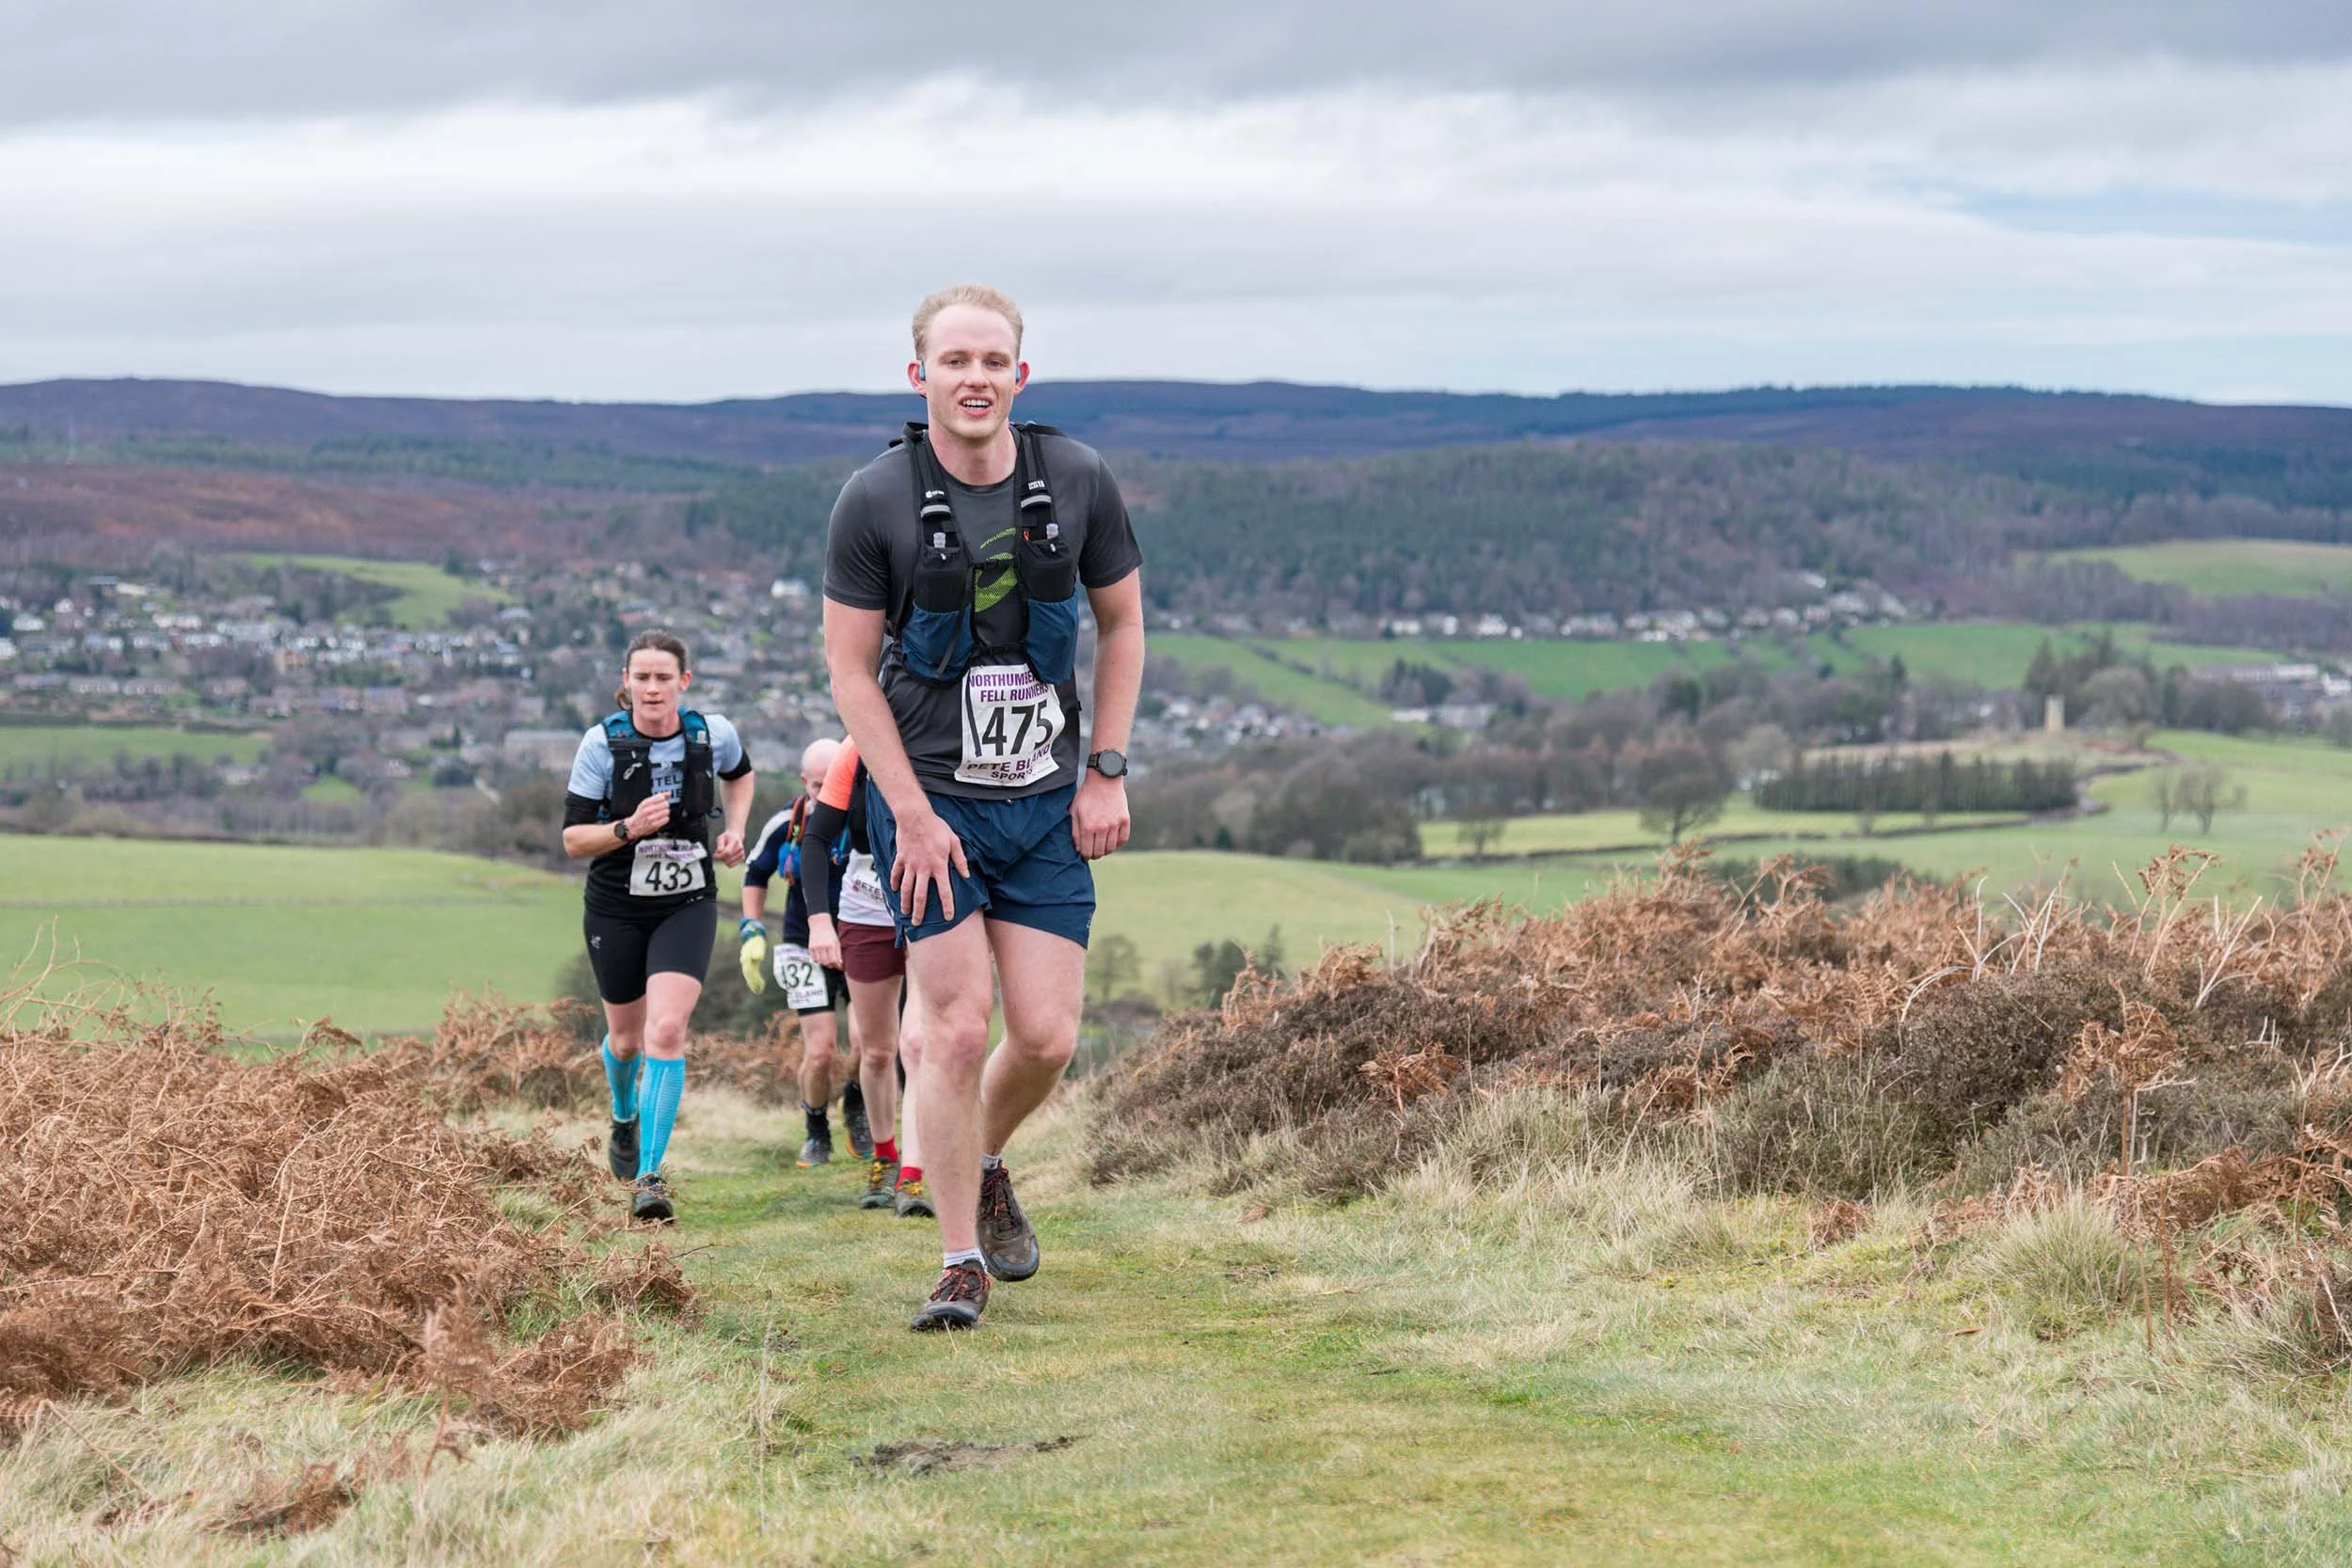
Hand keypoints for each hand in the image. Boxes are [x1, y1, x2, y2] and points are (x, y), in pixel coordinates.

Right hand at [626, 793, 671, 839]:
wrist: (634, 826)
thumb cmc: (641, 814)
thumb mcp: (646, 803)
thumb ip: (657, 797)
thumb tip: (669, 793)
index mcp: (645, 803)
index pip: (660, 797)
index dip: (663, 798)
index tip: (661, 801)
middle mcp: (647, 810)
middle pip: (665, 804)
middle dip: (665, 806)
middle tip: (662, 808)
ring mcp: (650, 818)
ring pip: (666, 811)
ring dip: (665, 813)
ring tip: (661, 814)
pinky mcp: (654, 825)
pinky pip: (666, 819)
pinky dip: (665, 819)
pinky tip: (660, 819)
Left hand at [714, 829, 746, 866]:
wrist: (736, 836)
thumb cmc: (727, 837)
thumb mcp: (721, 838)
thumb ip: (719, 845)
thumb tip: (718, 853)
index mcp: (734, 841)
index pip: (727, 852)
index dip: (720, 855)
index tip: (715, 855)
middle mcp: (740, 848)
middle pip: (728, 859)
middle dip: (721, 858)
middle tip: (718, 853)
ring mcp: (742, 853)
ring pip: (729, 863)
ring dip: (724, 860)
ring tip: (723, 855)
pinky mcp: (742, 858)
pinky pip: (731, 865)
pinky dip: (727, 863)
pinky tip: (727, 857)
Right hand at [737, 923, 769, 992]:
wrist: (751, 932)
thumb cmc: (756, 938)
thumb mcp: (758, 943)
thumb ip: (758, 950)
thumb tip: (758, 958)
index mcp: (747, 959)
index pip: (750, 972)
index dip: (754, 981)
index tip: (759, 988)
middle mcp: (745, 962)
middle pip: (748, 975)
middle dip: (753, 983)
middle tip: (758, 991)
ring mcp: (746, 962)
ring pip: (748, 974)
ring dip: (753, 982)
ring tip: (758, 990)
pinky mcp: (749, 962)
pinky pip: (751, 972)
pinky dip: (754, 979)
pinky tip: (759, 985)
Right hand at [809, 914, 842, 968]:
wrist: (819, 924)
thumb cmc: (830, 933)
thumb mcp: (837, 941)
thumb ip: (838, 953)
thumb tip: (840, 964)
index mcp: (831, 945)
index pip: (834, 960)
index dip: (837, 965)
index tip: (840, 967)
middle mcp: (823, 947)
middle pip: (826, 963)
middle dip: (831, 965)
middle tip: (834, 964)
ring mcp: (815, 947)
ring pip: (820, 962)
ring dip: (825, 964)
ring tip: (828, 961)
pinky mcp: (810, 947)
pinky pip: (814, 959)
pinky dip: (818, 961)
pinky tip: (821, 958)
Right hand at [890, 799, 967, 926]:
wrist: (915, 816)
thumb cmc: (936, 827)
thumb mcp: (954, 841)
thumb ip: (960, 860)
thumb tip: (966, 875)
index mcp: (939, 866)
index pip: (945, 891)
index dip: (947, 906)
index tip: (947, 917)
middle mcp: (923, 869)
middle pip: (921, 896)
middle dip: (919, 912)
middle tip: (917, 923)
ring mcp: (910, 865)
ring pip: (906, 888)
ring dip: (905, 902)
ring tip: (905, 913)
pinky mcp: (901, 858)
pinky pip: (896, 873)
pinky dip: (894, 882)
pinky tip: (894, 890)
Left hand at [1073, 772, 1130, 860]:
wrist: (1104, 779)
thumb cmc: (1086, 795)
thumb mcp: (1074, 811)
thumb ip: (1075, 832)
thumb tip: (1078, 849)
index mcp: (1088, 826)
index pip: (1087, 851)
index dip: (1085, 856)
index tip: (1084, 854)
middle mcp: (1102, 827)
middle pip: (1100, 852)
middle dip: (1094, 854)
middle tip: (1092, 851)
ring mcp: (1115, 824)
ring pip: (1111, 848)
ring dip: (1106, 850)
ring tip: (1101, 846)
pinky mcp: (1124, 820)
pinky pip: (1123, 839)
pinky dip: (1117, 843)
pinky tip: (1112, 841)